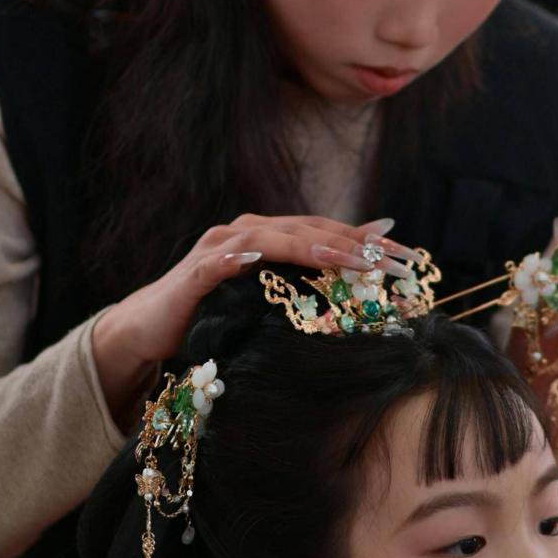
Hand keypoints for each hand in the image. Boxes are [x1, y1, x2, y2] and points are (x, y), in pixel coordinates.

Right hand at [92, 217, 404, 424]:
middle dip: (354, 246)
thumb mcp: (270, 294)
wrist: (149, 327)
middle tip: (393, 263)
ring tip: (345, 259)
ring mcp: (218, 248)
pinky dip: (235, 259)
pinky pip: (217, 263)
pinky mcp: (194, 273)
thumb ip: (311, 274)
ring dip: (308, 247)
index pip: (327, 232)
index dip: (368, 242)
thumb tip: (367, 252)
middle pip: (307, 231)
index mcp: (270, 235)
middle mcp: (246, 232)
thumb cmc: (215, 311)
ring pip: (270, 239)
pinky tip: (256, 259)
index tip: (409, 259)